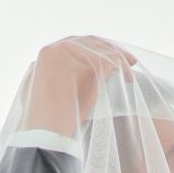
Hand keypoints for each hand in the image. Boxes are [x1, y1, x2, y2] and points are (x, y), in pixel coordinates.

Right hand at [22, 36, 136, 138]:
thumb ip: (52, 73)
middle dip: (111, 49)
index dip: (96, 48)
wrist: (47, 130)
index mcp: (49, 52)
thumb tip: (60, 69)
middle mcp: (60, 47)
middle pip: (92, 42)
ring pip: (104, 50)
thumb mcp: (44, 88)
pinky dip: (122, 68)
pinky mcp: (90, 65)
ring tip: (130, 74)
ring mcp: (76, 54)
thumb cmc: (46, 118)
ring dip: (121, 60)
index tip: (108, 57)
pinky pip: (112, 61)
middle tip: (128, 60)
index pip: (77, 43)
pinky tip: (127, 78)